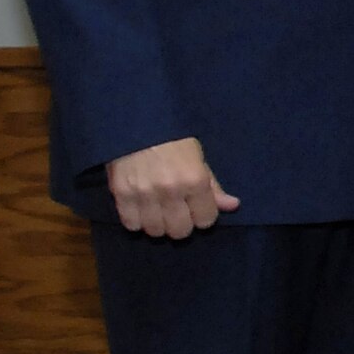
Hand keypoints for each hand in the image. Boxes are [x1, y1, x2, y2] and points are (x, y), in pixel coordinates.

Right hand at [105, 136, 239, 239]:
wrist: (137, 122)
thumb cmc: (173, 137)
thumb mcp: (199, 156)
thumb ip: (213, 186)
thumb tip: (233, 206)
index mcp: (194, 179)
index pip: (206, 220)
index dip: (203, 215)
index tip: (197, 207)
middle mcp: (170, 191)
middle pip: (180, 231)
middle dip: (181, 223)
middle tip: (177, 210)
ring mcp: (144, 195)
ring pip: (155, 231)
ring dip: (158, 223)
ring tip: (158, 208)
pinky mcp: (121, 195)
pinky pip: (132, 225)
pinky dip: (137, 220)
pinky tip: (141, 207)